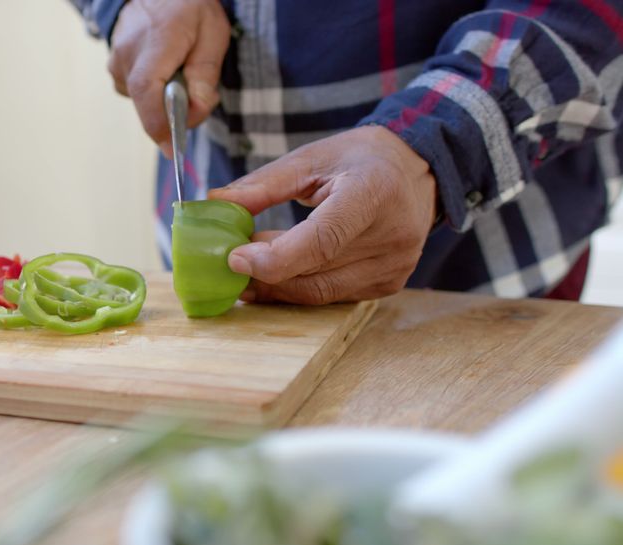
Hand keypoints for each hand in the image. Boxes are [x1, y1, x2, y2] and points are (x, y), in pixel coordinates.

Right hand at [108, 0, 229, 157]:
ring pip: (144, 102)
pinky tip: (164, 71)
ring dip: (165, 100)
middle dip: (175, 113)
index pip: (148, 92)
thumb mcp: (212, 33)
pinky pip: (137, 94)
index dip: (159, 126)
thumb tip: (195, 111)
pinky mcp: (114, 69)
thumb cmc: (188, 8)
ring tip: (180, 72)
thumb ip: (205, 75)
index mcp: (155, 44)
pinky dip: (154, 92)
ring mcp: (116, 63)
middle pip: (149, 105)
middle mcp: (128, 56)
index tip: (174, 150)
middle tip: (198, 97)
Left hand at [209, 126, 437, 304]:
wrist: (416, 170)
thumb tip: (217, 202)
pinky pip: (332, 297)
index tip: (234, 258)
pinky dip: (299, 289)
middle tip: (228, 262)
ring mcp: (394, 266)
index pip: (322, 240)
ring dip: (276, 286)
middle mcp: (392, 236)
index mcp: (374, 194)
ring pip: (319, 293)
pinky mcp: (388, 284)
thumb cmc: (361, 159)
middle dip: (264, 272)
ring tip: (246, 270)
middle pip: (315, 272)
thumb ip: (265, 184)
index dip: (274, 258)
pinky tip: (277, 275)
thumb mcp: (313, 157)